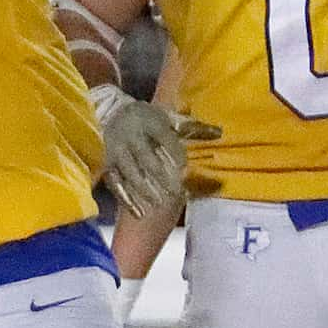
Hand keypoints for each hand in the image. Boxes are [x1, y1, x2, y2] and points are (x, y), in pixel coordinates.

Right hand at [92, 84, 215, 217]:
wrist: (112, 114)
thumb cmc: (148, 119)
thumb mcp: (170, 118)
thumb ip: (193, 128)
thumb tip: (220, 133)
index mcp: (149, 123)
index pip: (162, 137)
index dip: (173, 152)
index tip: (184, 168)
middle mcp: (131, 137)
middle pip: (144, 157)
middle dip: (159, 175)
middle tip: (174, 192)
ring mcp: (117, 152)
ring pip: (129, 173)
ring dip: (143, 190)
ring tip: (158, 204)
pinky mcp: (108, 166)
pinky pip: (116, 184)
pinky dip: (127, 200)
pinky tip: (139, 213)